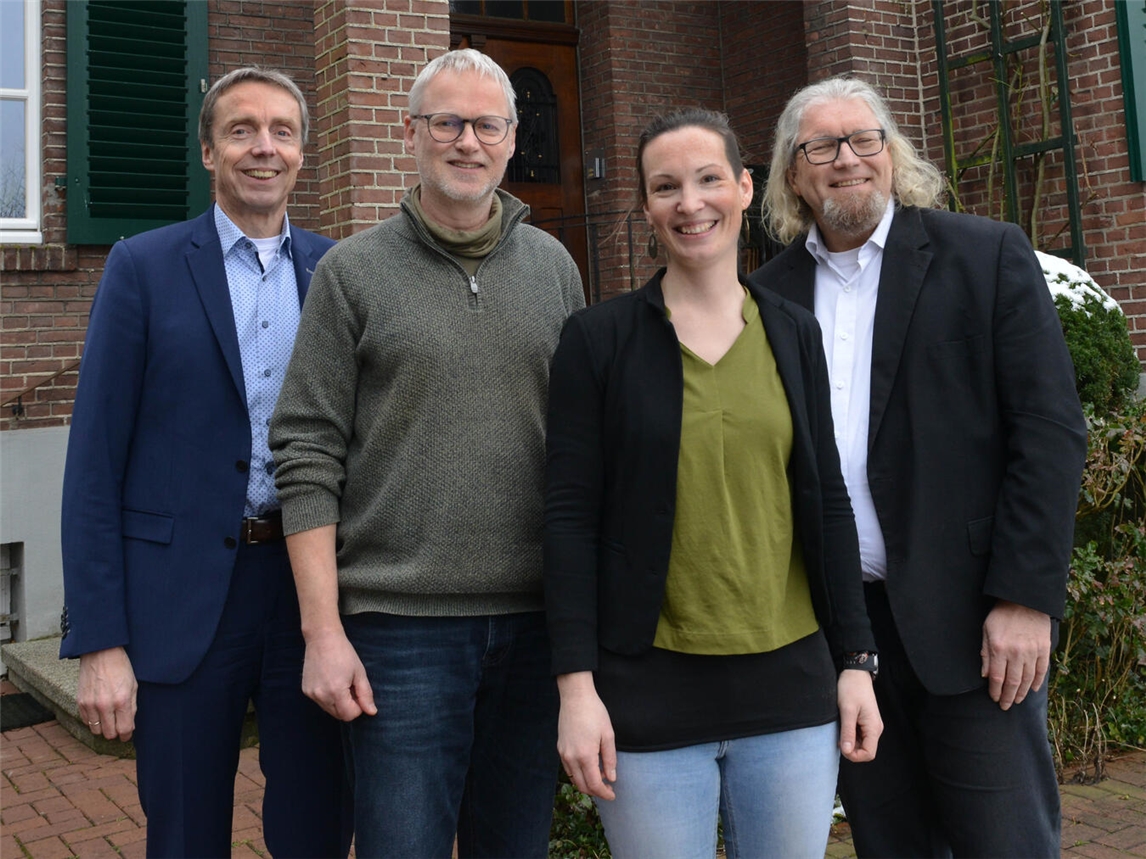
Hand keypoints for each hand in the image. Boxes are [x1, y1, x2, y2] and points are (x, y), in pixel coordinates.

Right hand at [77, 647, 137, 741]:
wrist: (101, 652)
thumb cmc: (120, 667)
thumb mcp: (133, 686)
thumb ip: (132, 707)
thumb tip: (129, 725)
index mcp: (121, 701)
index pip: (124, 729)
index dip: (127, 735)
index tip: (127, 735)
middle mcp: (104, 705)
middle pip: (109, 734)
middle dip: (115, 733)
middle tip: (119, 727)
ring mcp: (90, 704)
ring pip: (96, 730)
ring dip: (103, 728)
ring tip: (109, 719)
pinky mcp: (80, 702)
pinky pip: (86, 721)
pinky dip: (93, 720)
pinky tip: (99, 712)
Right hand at [301, 628, 377, 721]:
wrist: (322, 638)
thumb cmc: (344, 653)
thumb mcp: (359, 673)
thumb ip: (366, 695)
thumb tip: (372, 712)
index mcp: (336, 692)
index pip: (349, 715)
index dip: (358, 707)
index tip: (358, 693)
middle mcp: (321, 696)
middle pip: (338, 715)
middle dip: (348, 706)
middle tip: (350, 686)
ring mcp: (311, 694)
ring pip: (329, 709)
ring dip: (338, 702)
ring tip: (340, 682)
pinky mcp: (305, 690)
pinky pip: (320, 702)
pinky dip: (327, 697)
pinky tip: (330, 681)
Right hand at [556, 672, 616, 799]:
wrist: (575, 697)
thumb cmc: (594, 713)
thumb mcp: (608, 735)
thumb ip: (609, 759)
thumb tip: (611, 778)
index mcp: (585, 755)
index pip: (594, 784)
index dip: (604, 793)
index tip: (613, 795)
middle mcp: (571, 757)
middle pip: (582, 785)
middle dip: (596, 791)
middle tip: (608, 789)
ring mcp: (563, 753)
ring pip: (574, 778)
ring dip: (586, 783)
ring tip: (600, 778)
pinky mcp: (560, 748)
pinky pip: (568, 769)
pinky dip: (578, 774)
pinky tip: (589, 768)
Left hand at [837, 669, 881, 762]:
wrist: (856, 673)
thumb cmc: (851, 688)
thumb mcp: (847, 710)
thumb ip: (847, 732)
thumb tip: (846, 751)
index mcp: (874, 727)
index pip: (869, 754)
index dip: (855, 756)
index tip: (841, 747)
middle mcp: (875, 728)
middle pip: (865, 750)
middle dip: (851, 750)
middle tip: (838, 738)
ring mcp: (871, 725)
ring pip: (862, 744)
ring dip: (850, 742)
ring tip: (840, 730)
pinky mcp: (866, 721)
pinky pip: (859, 736)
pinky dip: (850, 736)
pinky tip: (842, 727)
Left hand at [981, 600, 1050, 709]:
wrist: (1024, 600)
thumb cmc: (1001, 615)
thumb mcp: (986, 630)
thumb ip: (985, 654)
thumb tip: (985, 675)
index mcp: (999, 648)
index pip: (997, 677)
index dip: (995, 691)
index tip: (994, 699)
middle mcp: (1016, 653)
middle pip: (1013, 682)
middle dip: (1008, 697)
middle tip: (1005, 706)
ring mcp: (1032, 652)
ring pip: (1028, 679)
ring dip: (1021, 693)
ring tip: (1016, 700)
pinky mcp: (1044, 649)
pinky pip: (1041, 670)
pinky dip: (1037, 682)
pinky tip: (1032, 689)